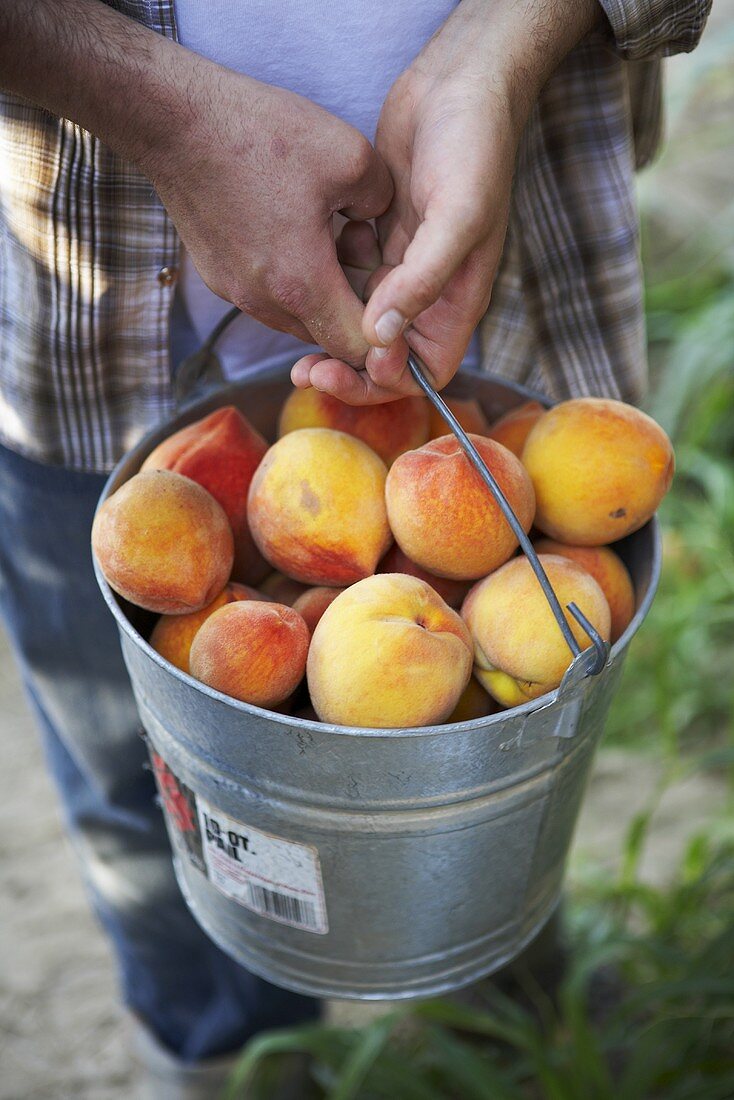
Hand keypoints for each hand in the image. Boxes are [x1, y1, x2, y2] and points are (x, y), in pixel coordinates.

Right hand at [144, 65, 392, 366]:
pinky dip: (291, 280)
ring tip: (329, 237)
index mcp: (303, 284)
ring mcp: (237, 294)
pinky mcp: (219, 278)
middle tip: (362, 254)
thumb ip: (383, 203)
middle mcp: (266, 303)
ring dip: (322, 293)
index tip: (394, 301)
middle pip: (326, 339)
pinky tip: (295, 231)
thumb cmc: (262, 135)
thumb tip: (377, 224)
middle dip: (354, 309)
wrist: (176, 120)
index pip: (356, 349)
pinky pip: (269, 298)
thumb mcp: (351, 155)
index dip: (384, 336)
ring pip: (298, 319)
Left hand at [292, 0, 599, 402]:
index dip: (386, 382)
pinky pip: (348, 281)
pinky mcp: (376, 239)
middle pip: (387, 356)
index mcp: (457, 300)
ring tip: (295, 335)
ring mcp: (400, 267)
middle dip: (347, 369)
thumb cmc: (474, 147)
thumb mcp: (457, 215)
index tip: (345, 368)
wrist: (458, 84)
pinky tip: (305, 274)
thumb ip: (423, 279)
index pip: (425, 371)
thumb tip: (381, 336)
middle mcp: (429, 293)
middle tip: (304, 370)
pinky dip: (327, 287)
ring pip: (362, 322)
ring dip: (331, 333)